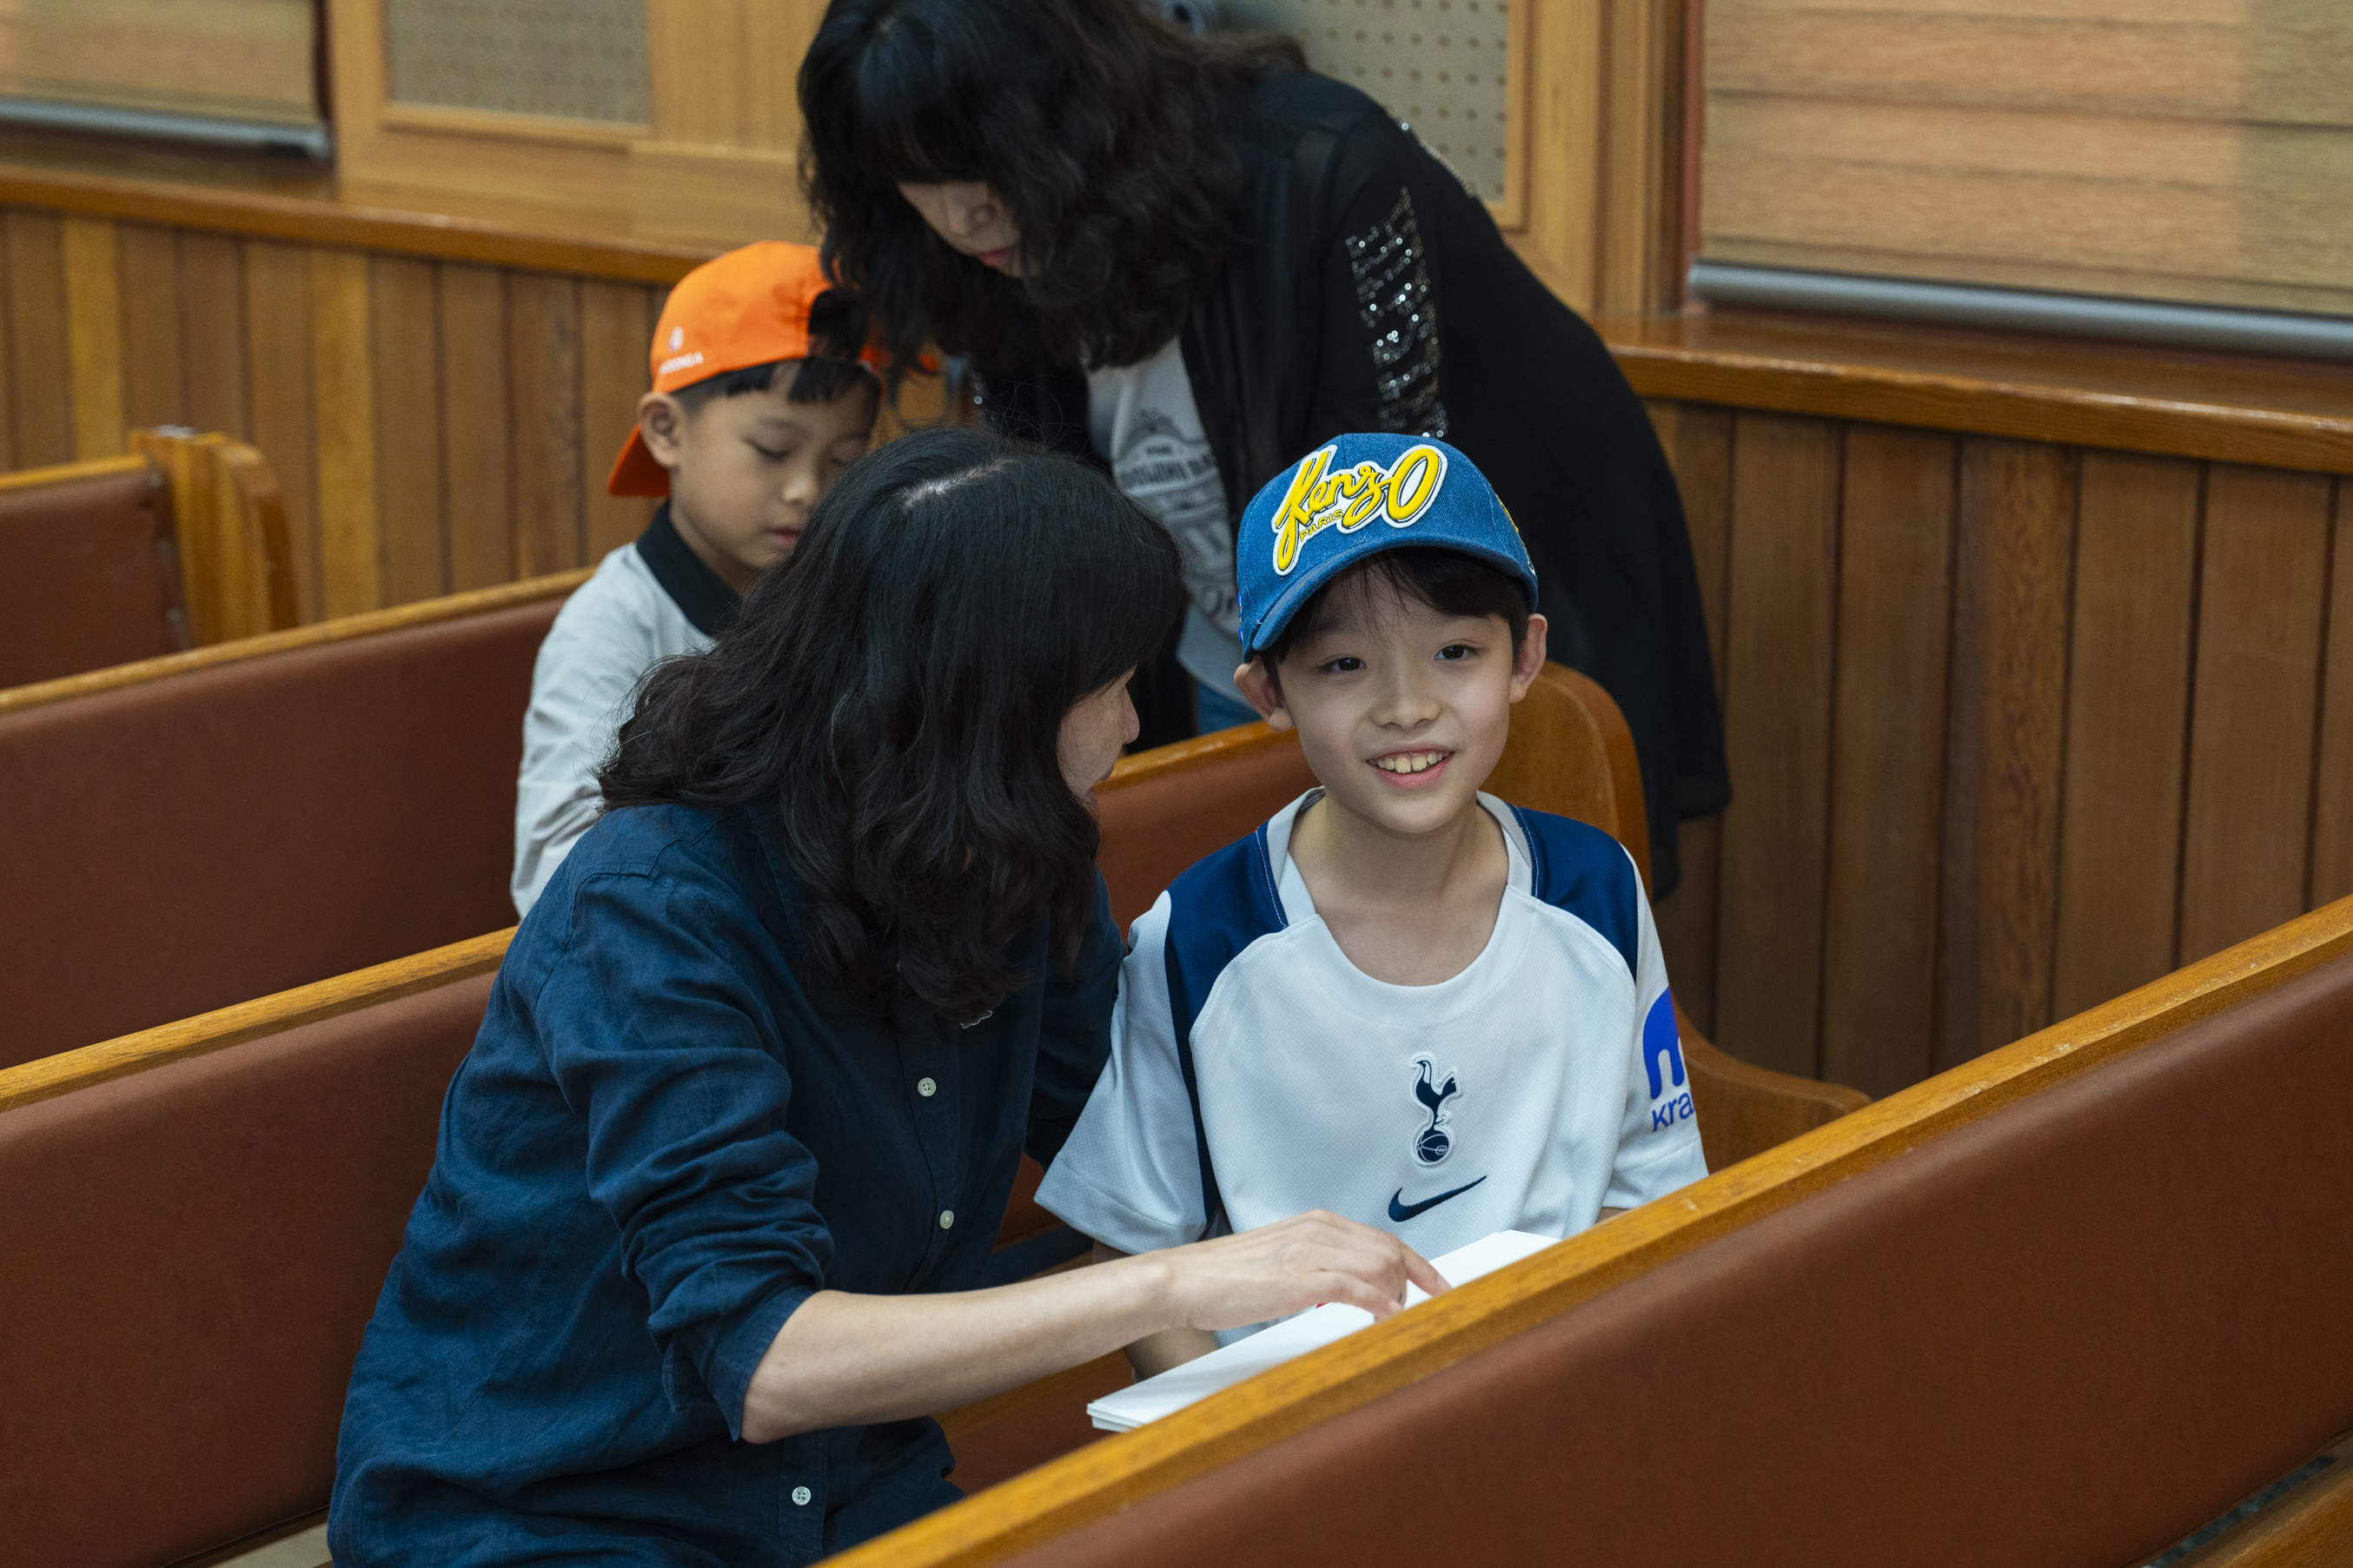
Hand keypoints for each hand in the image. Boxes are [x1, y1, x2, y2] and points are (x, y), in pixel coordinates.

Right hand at [1153, 1209, 1448, 1331]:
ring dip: (1396, 1299)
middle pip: (1392, 1251)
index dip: (1420, 1265)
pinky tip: (1385, 1321)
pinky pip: (1355, 1288)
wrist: (1182, 1279)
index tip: (1442, 1288)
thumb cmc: (1224, 1278)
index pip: (1385, 1240)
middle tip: (1411, 1317)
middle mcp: (1318, 1230)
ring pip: (1381, 1267)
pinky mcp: (1297, 1278)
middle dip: (1412, 1286)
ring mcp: (1309, 1252)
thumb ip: (1317, 1270)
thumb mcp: (1281, 1264)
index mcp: (1316, 1224)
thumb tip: (1346, 1292)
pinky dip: (1378, 1305)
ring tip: (1386, 1323)